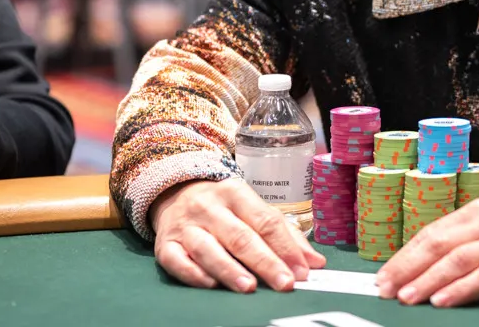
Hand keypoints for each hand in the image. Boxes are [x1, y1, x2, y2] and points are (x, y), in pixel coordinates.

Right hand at [150, 178, 325, 293]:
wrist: (173, 191)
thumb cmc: (223, 207)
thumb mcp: (252, 208)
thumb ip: (285, 234)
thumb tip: (314, 262)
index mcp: (236, 193)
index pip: (265, 220)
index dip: (285, 247)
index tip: (302, 271)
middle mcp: (209, 207)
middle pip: (240, 236)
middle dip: (265, 262)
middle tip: (284, 283)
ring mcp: (185, 226)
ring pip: (207, 248)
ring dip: (229, 269)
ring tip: (249, 287)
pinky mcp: (164, 244)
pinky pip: (176, 260)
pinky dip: (193, 274)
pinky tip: (211, 285)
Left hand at [375, 199, 478, 307]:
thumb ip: (464, 244)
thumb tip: (425, 266)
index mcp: (475, 213)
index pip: (431, 234)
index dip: (403, 256)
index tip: (383, 276)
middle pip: (438, 245)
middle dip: (407, 268)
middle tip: (385, 289)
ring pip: (457, 260)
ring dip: (428, 279)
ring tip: (407, 298)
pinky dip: (462, 289)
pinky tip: (444, 300)